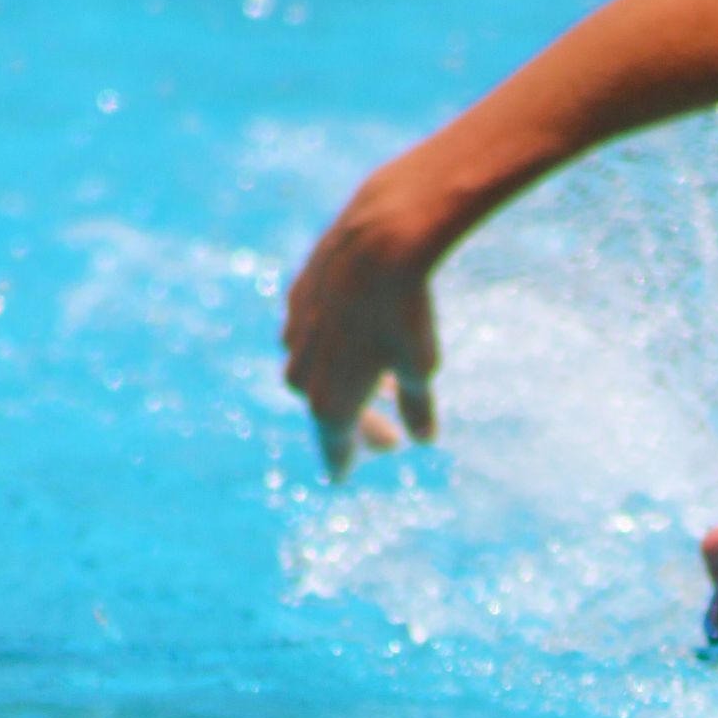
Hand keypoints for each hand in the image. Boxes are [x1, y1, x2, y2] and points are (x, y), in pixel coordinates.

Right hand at [282, 175, 440, 479]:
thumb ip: (418, 407)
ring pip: (310, 369)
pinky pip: (307, 332)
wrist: (380, 240)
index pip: (333, 442)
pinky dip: (330, 347)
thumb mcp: (421, 367)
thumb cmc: (406, 313)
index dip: (341, 460)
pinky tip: (355, 341)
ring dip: (342, 384)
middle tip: (388, 441)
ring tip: (382, 388)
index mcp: (329, 399)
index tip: (342, 476)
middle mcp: (302, 369)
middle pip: (323, 408)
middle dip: (355, 425)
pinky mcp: (297, 295)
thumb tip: (422, 438)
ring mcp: (295, 331)